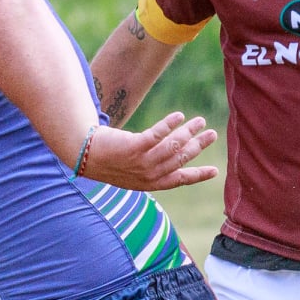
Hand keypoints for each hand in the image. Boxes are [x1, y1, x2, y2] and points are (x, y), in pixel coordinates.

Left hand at [82, 112, 217, 191]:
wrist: (84, 156)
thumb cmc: (109, 161)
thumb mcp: (133, 170)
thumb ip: (152, 166)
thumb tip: (175, 152)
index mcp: (149, 183)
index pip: (179, 180)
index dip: (198, 175)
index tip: (215, 171)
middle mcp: (147, 175)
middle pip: (180, 159)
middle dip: (198, 146)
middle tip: (212, 133)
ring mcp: (140, 162)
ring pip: (172, 146)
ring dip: (189, 132)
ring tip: (199, 121)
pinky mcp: (132, 147)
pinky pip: (156, 135)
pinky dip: (170, 125)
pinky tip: (179, 116)